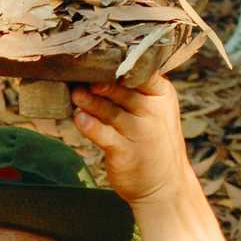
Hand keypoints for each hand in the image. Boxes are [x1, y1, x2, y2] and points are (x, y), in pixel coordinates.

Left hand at [70, 75, 189, 206]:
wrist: (165, 185)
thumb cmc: (153, 141)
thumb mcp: (155, 111)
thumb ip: (134, 91)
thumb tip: (98, 69)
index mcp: (161, 95)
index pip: (142, 71)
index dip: (120, 63)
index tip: (98, 55)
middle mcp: (153, 112)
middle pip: (122, 89)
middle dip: (98, 79)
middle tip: (77, 71)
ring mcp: (140, 132)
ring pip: (109, 110)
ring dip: (88, 101)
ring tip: (75, 94)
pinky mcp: (125, 152)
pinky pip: (102, 134)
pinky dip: (88, 125)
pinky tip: (78, 118)